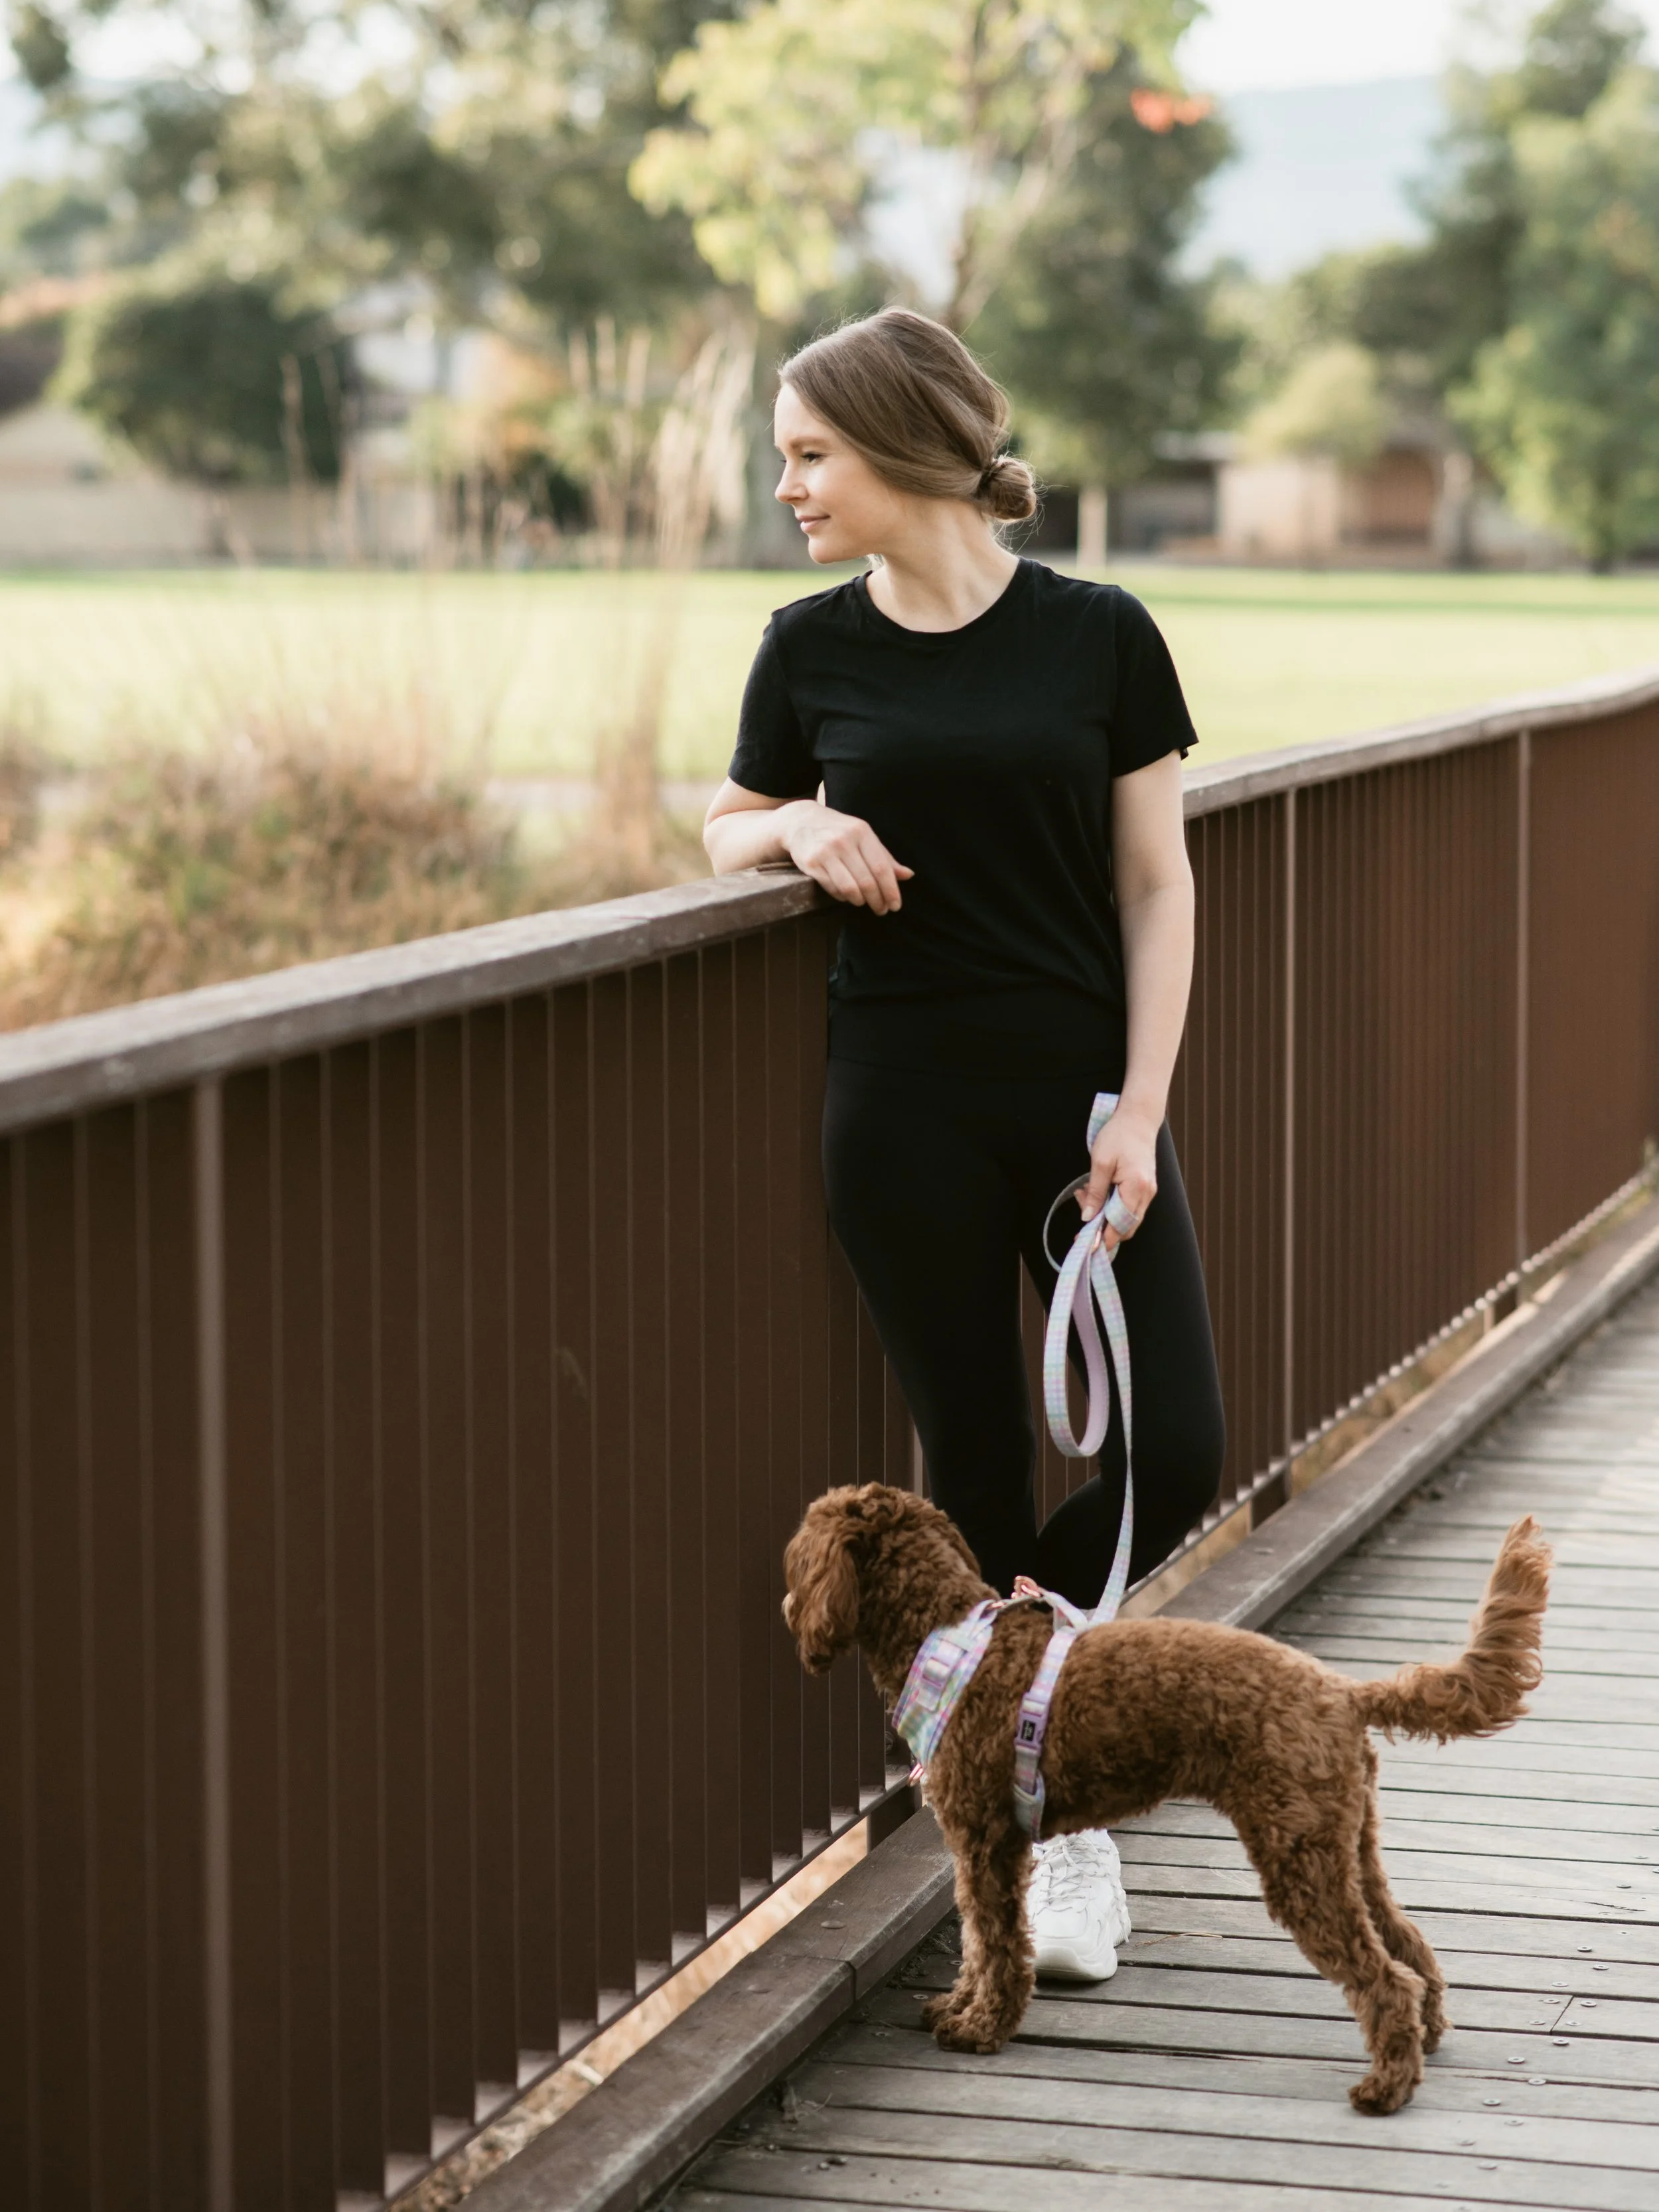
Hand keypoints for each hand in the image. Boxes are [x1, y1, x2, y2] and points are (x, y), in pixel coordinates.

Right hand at [783, 801, 913, 913]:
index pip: (881, 868)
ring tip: (863, 903)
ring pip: (850, 888)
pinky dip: (843, 897)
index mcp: (862, 832)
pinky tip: (847, 896)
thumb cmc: (839, 831)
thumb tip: (908, 875)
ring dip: (860, 901)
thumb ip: (884, 857)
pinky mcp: (811, 863)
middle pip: (867, 881)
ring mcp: (825, 852)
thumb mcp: (863, 836)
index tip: (895, 905)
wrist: (800, 821)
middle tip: (881, 910)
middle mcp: (844, 841)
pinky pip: (833, 888)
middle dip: (877, 900)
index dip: (891, 890)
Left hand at [1077, 1105, 1158, 1256]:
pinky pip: (1129, 1207)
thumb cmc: (1118, 1135)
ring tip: (1086, 1195)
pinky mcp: (1145, 1188)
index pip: (1120, 1226)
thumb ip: (1095, 1193)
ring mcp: (1148, 1192)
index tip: (1085, 1245)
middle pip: (1126, 1227)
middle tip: (1082, 1209)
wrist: (1137, 1118)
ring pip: (1127, 1219)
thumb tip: (1088, 1217)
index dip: (1103, 1239)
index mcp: (1136, 1188)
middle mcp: (1146, 1194)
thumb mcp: (1100, 1163)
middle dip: (1102, 1226)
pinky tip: (1097, 1192)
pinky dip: (1112, 1206)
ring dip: (1105, 1214)